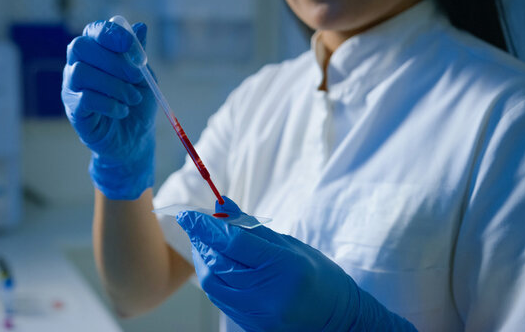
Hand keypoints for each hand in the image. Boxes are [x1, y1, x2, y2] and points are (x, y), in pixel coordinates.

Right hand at [62, 20, 156, 199]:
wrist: (134, 139)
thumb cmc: (136, 104)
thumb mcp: (143, 77)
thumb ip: (137, 54)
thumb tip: (140, 28)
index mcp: (95, 53)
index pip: (93, 31)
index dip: (110, 34)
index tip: (131, 47)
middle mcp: (78, 66)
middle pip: (80, 47)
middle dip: (112, 60)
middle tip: (136, 77)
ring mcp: (72, 89)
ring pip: (81, 73)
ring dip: (114, 85)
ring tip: (132, 99)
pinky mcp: (74, 111)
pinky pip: (85, 99)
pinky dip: (109, 104)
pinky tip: (122, 111)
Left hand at [176, 197, 416, 331]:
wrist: (337, 319)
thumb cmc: (319, 276)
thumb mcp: (290, 246)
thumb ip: (252, 228)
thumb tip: (222, 205)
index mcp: (283, 267)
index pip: (234, 243)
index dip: (206, 226)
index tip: (187, 213)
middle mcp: (267, 293)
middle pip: (218, 262)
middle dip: (201, 240)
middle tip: (195, 223)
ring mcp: (257, 313)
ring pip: (213, 282)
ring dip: (202, 258)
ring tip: (204, 241)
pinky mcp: (250, 324)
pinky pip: (219, 297)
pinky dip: (212, 275)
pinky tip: (214, 262)